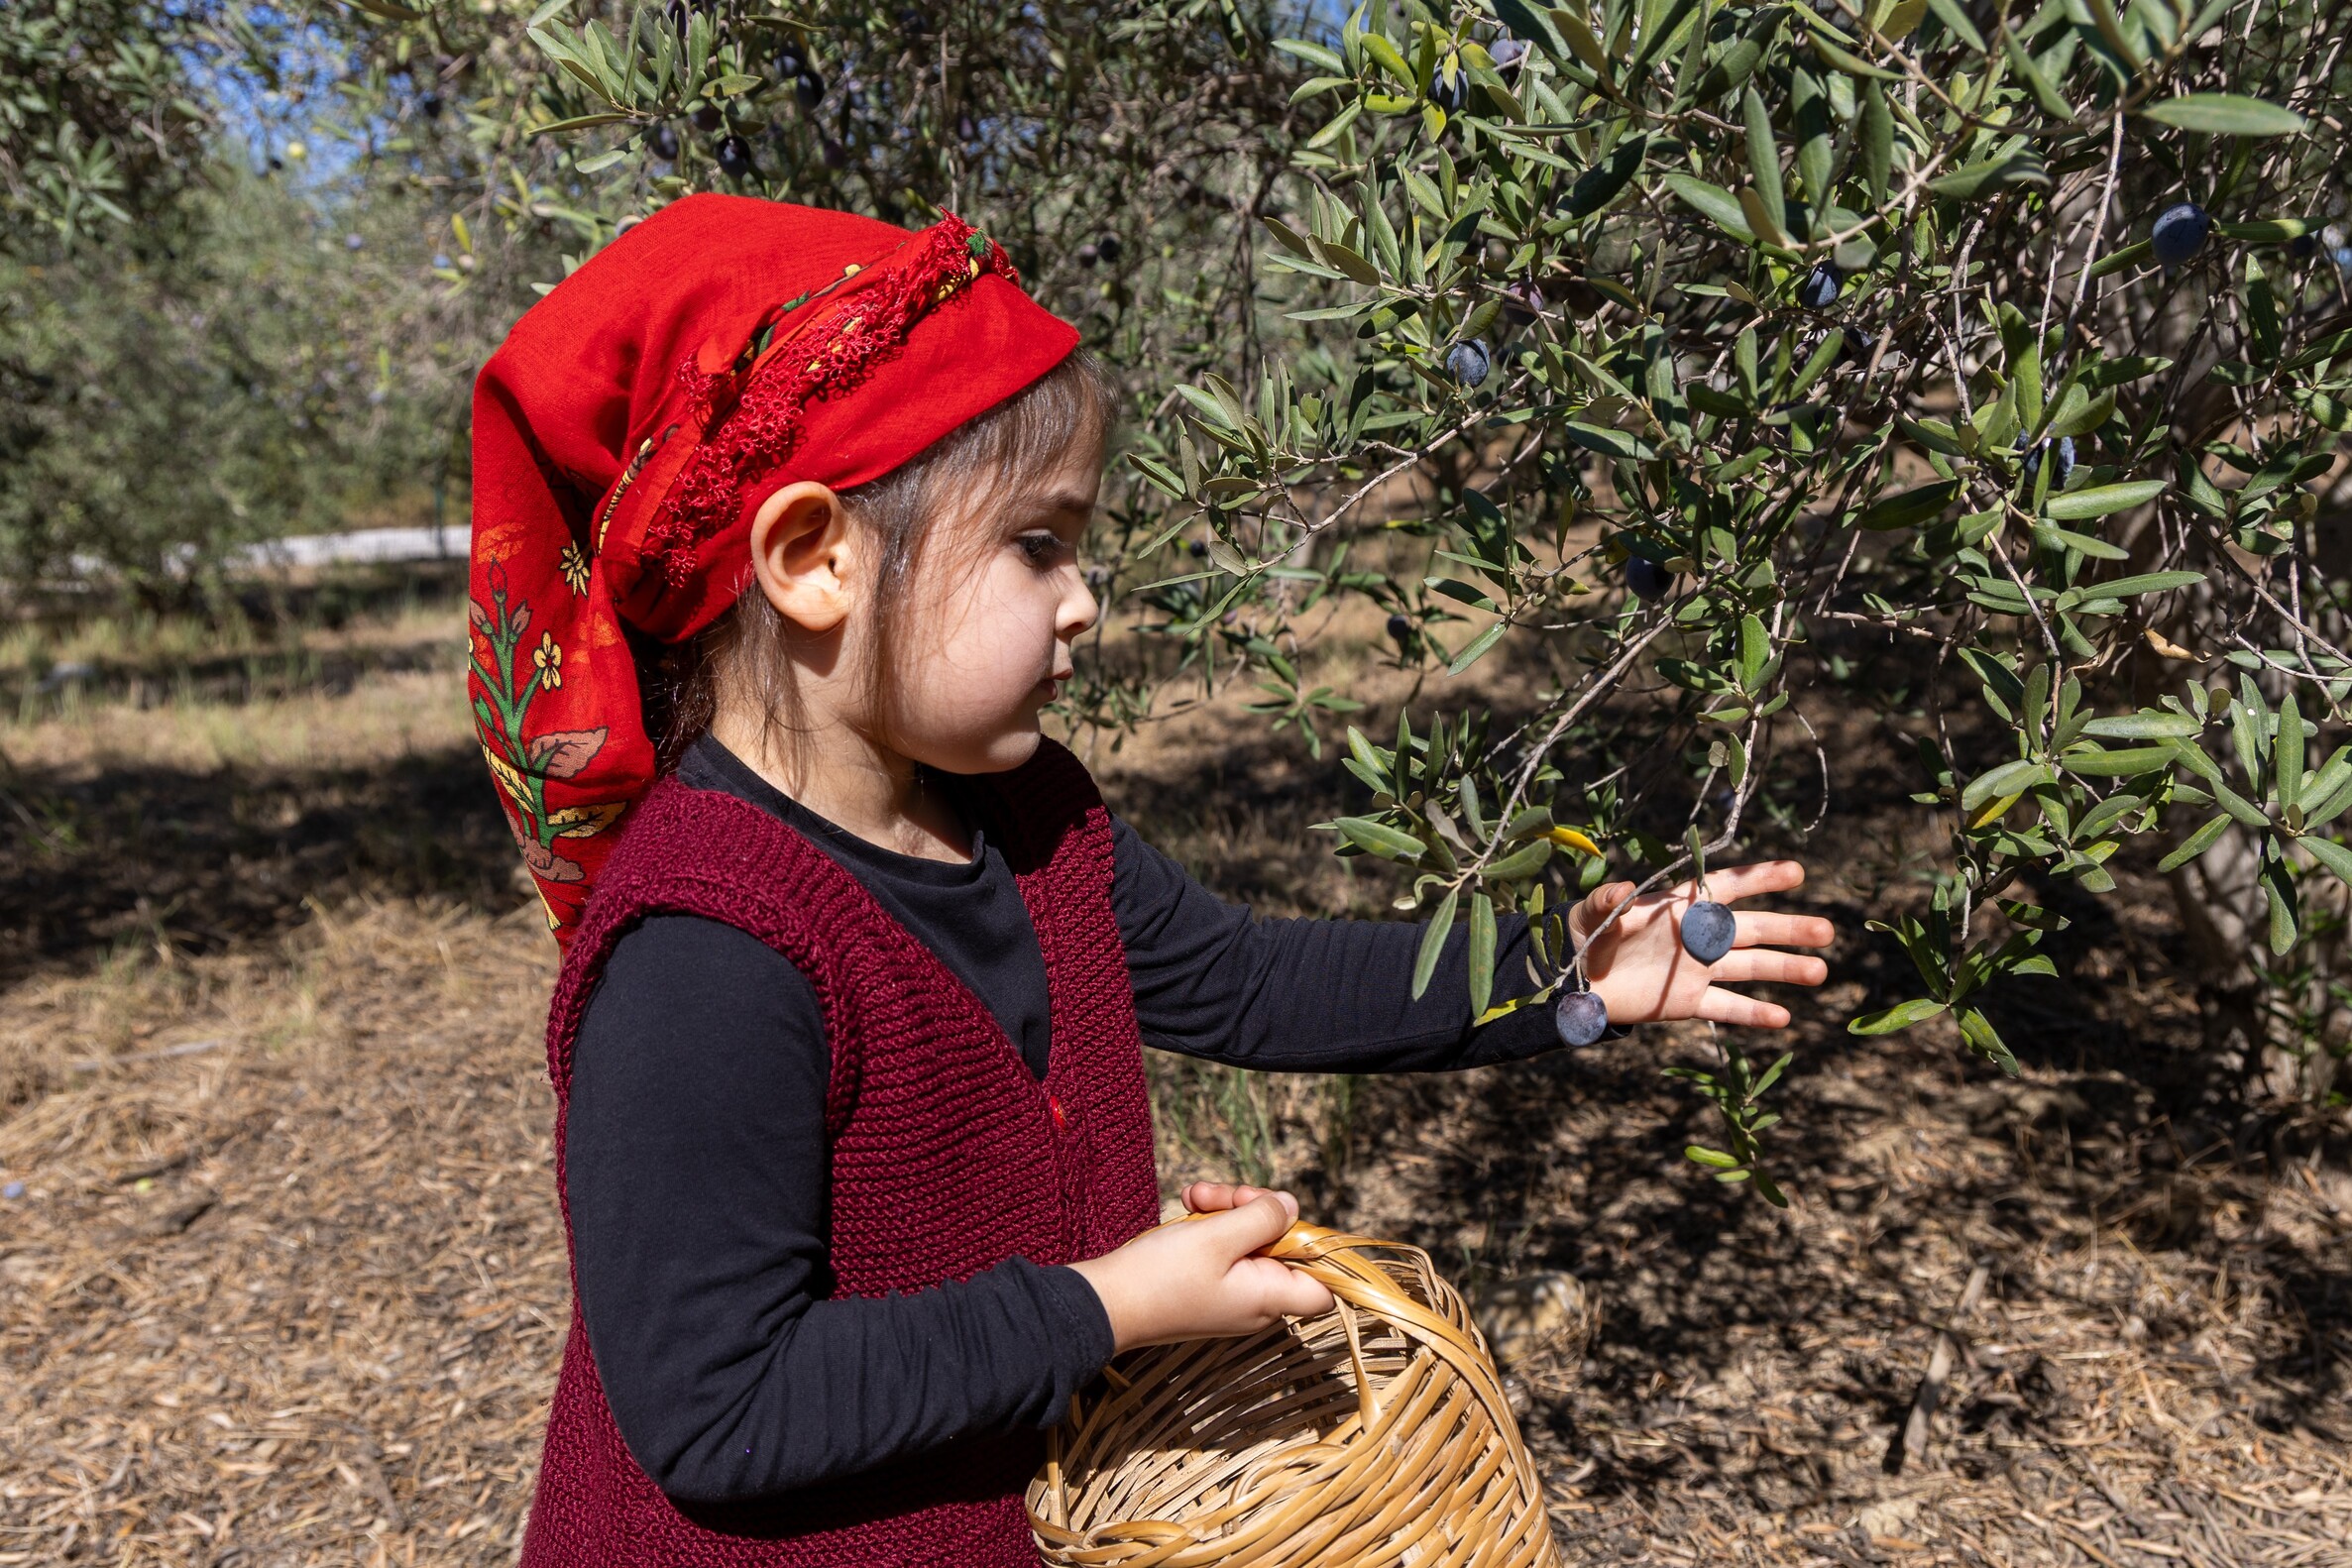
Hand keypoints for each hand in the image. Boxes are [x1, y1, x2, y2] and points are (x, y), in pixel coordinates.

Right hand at [1067, 1185, 1334, 1352]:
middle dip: (1253, 1210)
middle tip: (1224, 1196)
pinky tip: (1187, 1208)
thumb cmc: (1163, 1275)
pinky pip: (1223, 1248)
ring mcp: (1230, 1293)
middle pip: (1281, 1245)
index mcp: (1269, 1297)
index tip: (1288, 1219)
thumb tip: (1292, 1207)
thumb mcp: (1218, 1236)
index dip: (1318, 1250)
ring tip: (1194, 1197)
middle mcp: (1256, 1300)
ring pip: (1248, 1239)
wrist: (1104, 1303)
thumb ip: (1263, 1218)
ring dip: (1225, 1210)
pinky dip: (1208, 1225)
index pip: (1324, 1287)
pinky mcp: (1206, 1284)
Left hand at [1569, 859, 1834, 1027]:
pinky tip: (1784, 1018)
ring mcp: (1697, 970)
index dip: (1760, 878)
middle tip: (1827, 930)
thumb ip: (1608, 900)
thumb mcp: (1593, 912)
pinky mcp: (1687, 1002)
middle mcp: (1697, 936)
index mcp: (1681, 906)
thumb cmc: (1586, 932)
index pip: (1727, 888)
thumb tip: (1622, 889)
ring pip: (1749, 968)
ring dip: (1785, 970)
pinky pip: (1727, 1007)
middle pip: (1752, 929)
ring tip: (1820, 972)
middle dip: (1790, 929)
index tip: (1796, 872)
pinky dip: (1754, 1013)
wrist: (1574, 978)